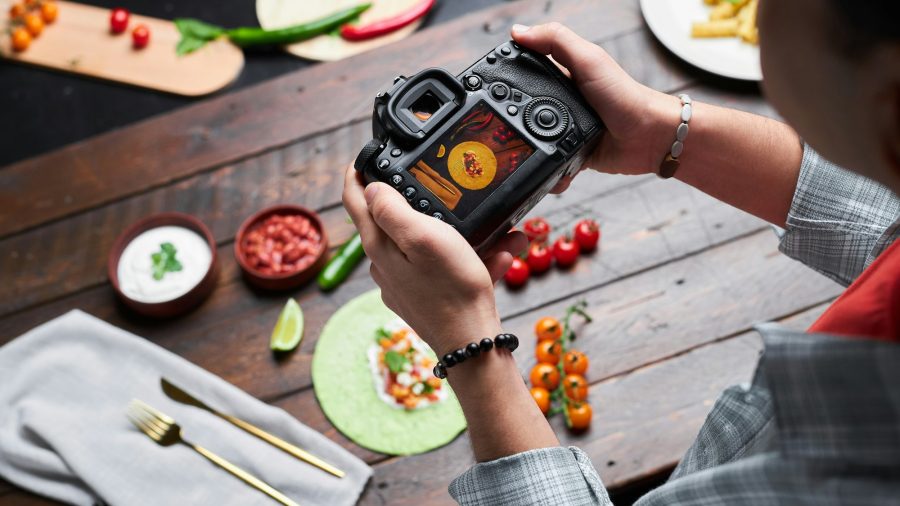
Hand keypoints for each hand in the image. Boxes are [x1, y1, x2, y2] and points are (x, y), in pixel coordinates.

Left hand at [342, 165, 527, 354]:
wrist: (473, 342)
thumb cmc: (452, 288)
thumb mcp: (423, 237)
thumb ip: (392, 210)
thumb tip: (371, 187)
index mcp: (378, 244)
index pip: (354, 199)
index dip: (357, 172)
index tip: (367, 154)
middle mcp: (384, 263)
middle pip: (394, 219)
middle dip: (426, 202)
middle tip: (452, 192)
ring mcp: (404, 282)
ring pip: (428, 244)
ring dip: (461, 235)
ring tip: (498, 236)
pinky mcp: (424, 296)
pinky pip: (445, 267)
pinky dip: (472, 259)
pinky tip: (500, 259)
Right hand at [511, 23, 680, 190]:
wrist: (648, 137)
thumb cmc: (625, 95)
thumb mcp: (588, 60)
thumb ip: (555, 41)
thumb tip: (519, 32)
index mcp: (564, 75)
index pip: (528, 69)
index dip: (509, 74)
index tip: (490, 84)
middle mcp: (563, 102)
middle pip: (524, 108)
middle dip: (511, 121)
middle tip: (497, 128)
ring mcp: (566, 129)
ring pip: (534, 140)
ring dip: (527, 150)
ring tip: (519, 153)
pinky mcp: (572, 154)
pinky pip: (550, 164)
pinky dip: (546, 171)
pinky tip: (545, 171)